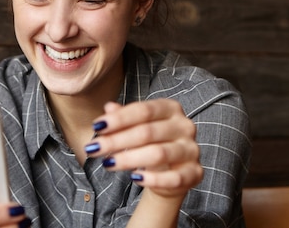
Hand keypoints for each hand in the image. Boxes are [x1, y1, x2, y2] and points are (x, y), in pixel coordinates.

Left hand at [85, 100, 202, 198]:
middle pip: (147, 132)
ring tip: (107, 163)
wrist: (170, 171)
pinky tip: (135, 178)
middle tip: (94, 148)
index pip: (143, 110)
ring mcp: (191, 149)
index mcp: (171, 108)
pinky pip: (174, 178)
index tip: (97, 127)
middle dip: (117, 140)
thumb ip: (124, 118)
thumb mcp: (136, 127)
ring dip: (129, 159)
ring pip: (158, 154)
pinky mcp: (195, 173)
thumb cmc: (150, 142)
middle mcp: (184, 126)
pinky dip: (153, 179)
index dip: (119, 119)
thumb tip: (108, 108)